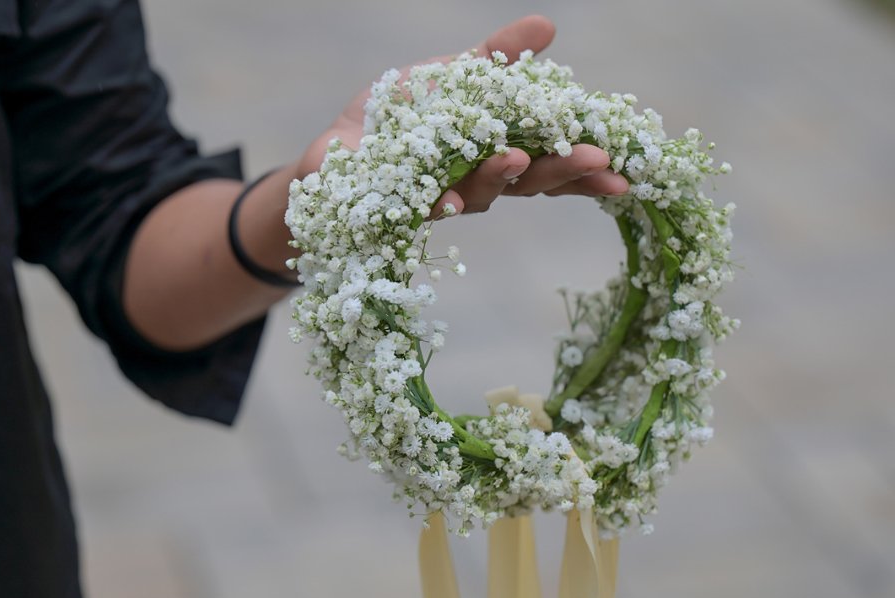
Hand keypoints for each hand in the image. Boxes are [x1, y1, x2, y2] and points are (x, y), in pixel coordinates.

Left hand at [297, 16, 627, 215]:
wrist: (338, 151)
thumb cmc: (402, 116)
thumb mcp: (453, 75)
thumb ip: (498, 56)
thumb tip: (548, 26)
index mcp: (496, 152)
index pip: (549, 162)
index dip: (584, 168)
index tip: (623, 167)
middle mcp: (476, 182)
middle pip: (527, 183)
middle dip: (561, 173)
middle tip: (596, 162)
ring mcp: (439, 197)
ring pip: (479, 195)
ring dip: (501, 178)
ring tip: (517, 160)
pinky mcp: (398, 205)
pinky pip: (421, 205)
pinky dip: (437, 199)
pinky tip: (449, 197)